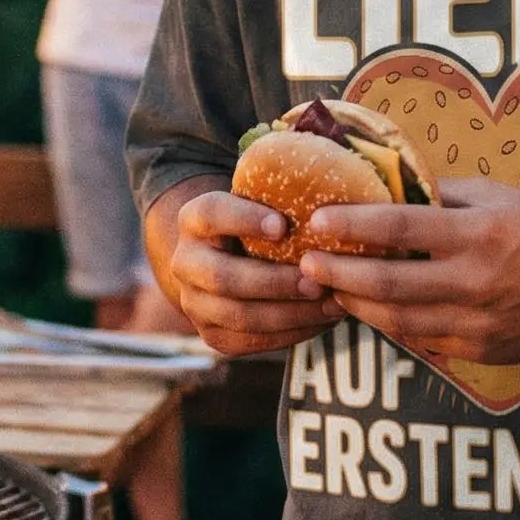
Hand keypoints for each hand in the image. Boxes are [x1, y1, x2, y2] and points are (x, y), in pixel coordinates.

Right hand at [167, 190, 345, 356]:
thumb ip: (280, 190)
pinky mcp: (213, 335)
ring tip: (331, 304)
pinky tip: (324, 320)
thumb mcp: (260, 199)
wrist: (224, 260)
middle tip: (317, 280)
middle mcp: (185, 262)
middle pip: (224, 277)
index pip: (210, 213)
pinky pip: (252, 341)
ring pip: (240, 316)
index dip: (244, 219)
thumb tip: (333, 177)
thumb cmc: (258, 221)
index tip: (283, 224)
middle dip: (274, 282)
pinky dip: (292, 333)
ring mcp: (194, 303)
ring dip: (291, 313)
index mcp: (193, 219)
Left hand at [297, 176, 519, 370]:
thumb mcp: (496, 196)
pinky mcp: (480, 350)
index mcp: (479, 233)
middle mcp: (476, 281)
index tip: (318, 220)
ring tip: (328, 289)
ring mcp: (477, 322)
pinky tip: (370, 308)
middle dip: (337, 274)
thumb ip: (442, 195)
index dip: (352, 225)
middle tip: (305, 265)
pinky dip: (389, 323)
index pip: (400, 227)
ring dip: (355, 304)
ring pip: (397, 319)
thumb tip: (388, 189)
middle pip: (388, 282)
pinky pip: (421, 339)